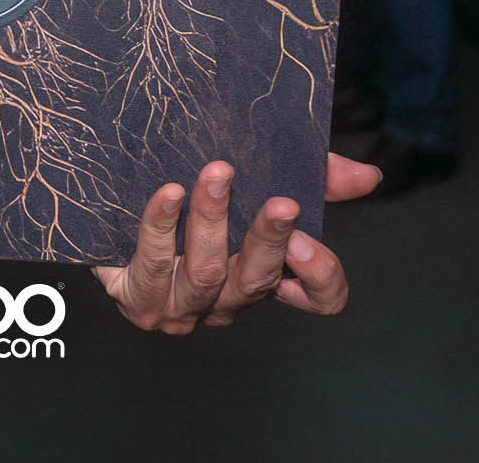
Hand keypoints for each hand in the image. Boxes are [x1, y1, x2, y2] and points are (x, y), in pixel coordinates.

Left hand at [95, 154, 365, 333]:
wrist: (112, 214)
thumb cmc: (195, 203)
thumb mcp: (259, 182)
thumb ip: (315, 176)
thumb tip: (367, 174)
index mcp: (265, 277)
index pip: (316, 299)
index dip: (320, 279)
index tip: (309, 239)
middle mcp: (228, 300)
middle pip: (259, 281)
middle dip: (270, 241)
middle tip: (282, 204)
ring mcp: (182, 305)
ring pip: (207, 272)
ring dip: (213, 220)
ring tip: (216, 174)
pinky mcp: (137, 297)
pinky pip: (154, 264)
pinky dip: (162, 226)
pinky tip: (167, 193)